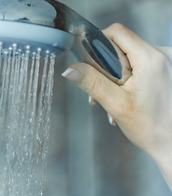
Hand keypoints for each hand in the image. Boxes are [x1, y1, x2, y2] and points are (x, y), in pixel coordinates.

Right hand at [61, 23, 171, 165]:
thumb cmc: (151, 127)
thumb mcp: (116, 104)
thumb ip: (92, 82)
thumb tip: (70, 69)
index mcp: (151, 58)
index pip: (117, 32)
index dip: (98, 43)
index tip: (90, 64)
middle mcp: (162, 54)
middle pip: (122, 46)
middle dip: (106, 69)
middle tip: (102, 93)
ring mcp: (165, 62)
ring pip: (129, 57)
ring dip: (115, 78)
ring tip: (112, 102)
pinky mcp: (165, 70)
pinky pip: (139, 66)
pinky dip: (127, 81)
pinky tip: (123, 100)